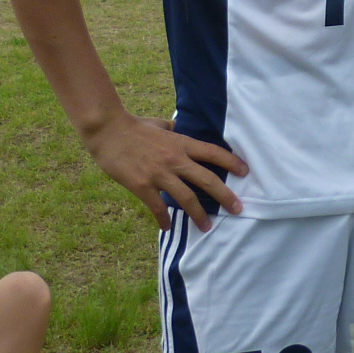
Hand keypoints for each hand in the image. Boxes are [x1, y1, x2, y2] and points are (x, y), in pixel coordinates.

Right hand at [83, 112, 246, 230]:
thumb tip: (180, 130)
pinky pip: (157, 207)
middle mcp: (175, 159)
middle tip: (237, 208)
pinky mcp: (142, 185)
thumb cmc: (133, 126)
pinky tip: (168, 227)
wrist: (108, 130)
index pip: (213, 152)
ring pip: (186, 198)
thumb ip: (173, 130)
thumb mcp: (160, 125)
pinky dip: (164, 219)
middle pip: (206, 179)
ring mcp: (159, 173)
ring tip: (207, 227)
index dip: (231, 162)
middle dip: (224, 196)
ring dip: (198, 214)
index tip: (245, 172)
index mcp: (181, 143)